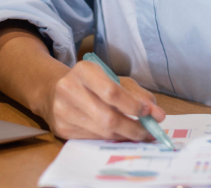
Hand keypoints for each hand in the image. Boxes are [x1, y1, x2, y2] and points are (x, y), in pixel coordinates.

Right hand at [41, 60, 166, 141]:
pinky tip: (120, 135)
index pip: (112, 92)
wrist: (53, 91)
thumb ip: (137, 94)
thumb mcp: (114, 79)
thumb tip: (157, 114)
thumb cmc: (91, 84)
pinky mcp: (61, 129)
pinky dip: (111, 138)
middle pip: (107, 117)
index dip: (133, 105)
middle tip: (150, 132)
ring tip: (140, 135)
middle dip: (133, 127)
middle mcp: (69, 89)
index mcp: (84, 71)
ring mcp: (62, 111)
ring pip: (101, 131)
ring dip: (125, 135)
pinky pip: (93, 138)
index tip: (151, 113)